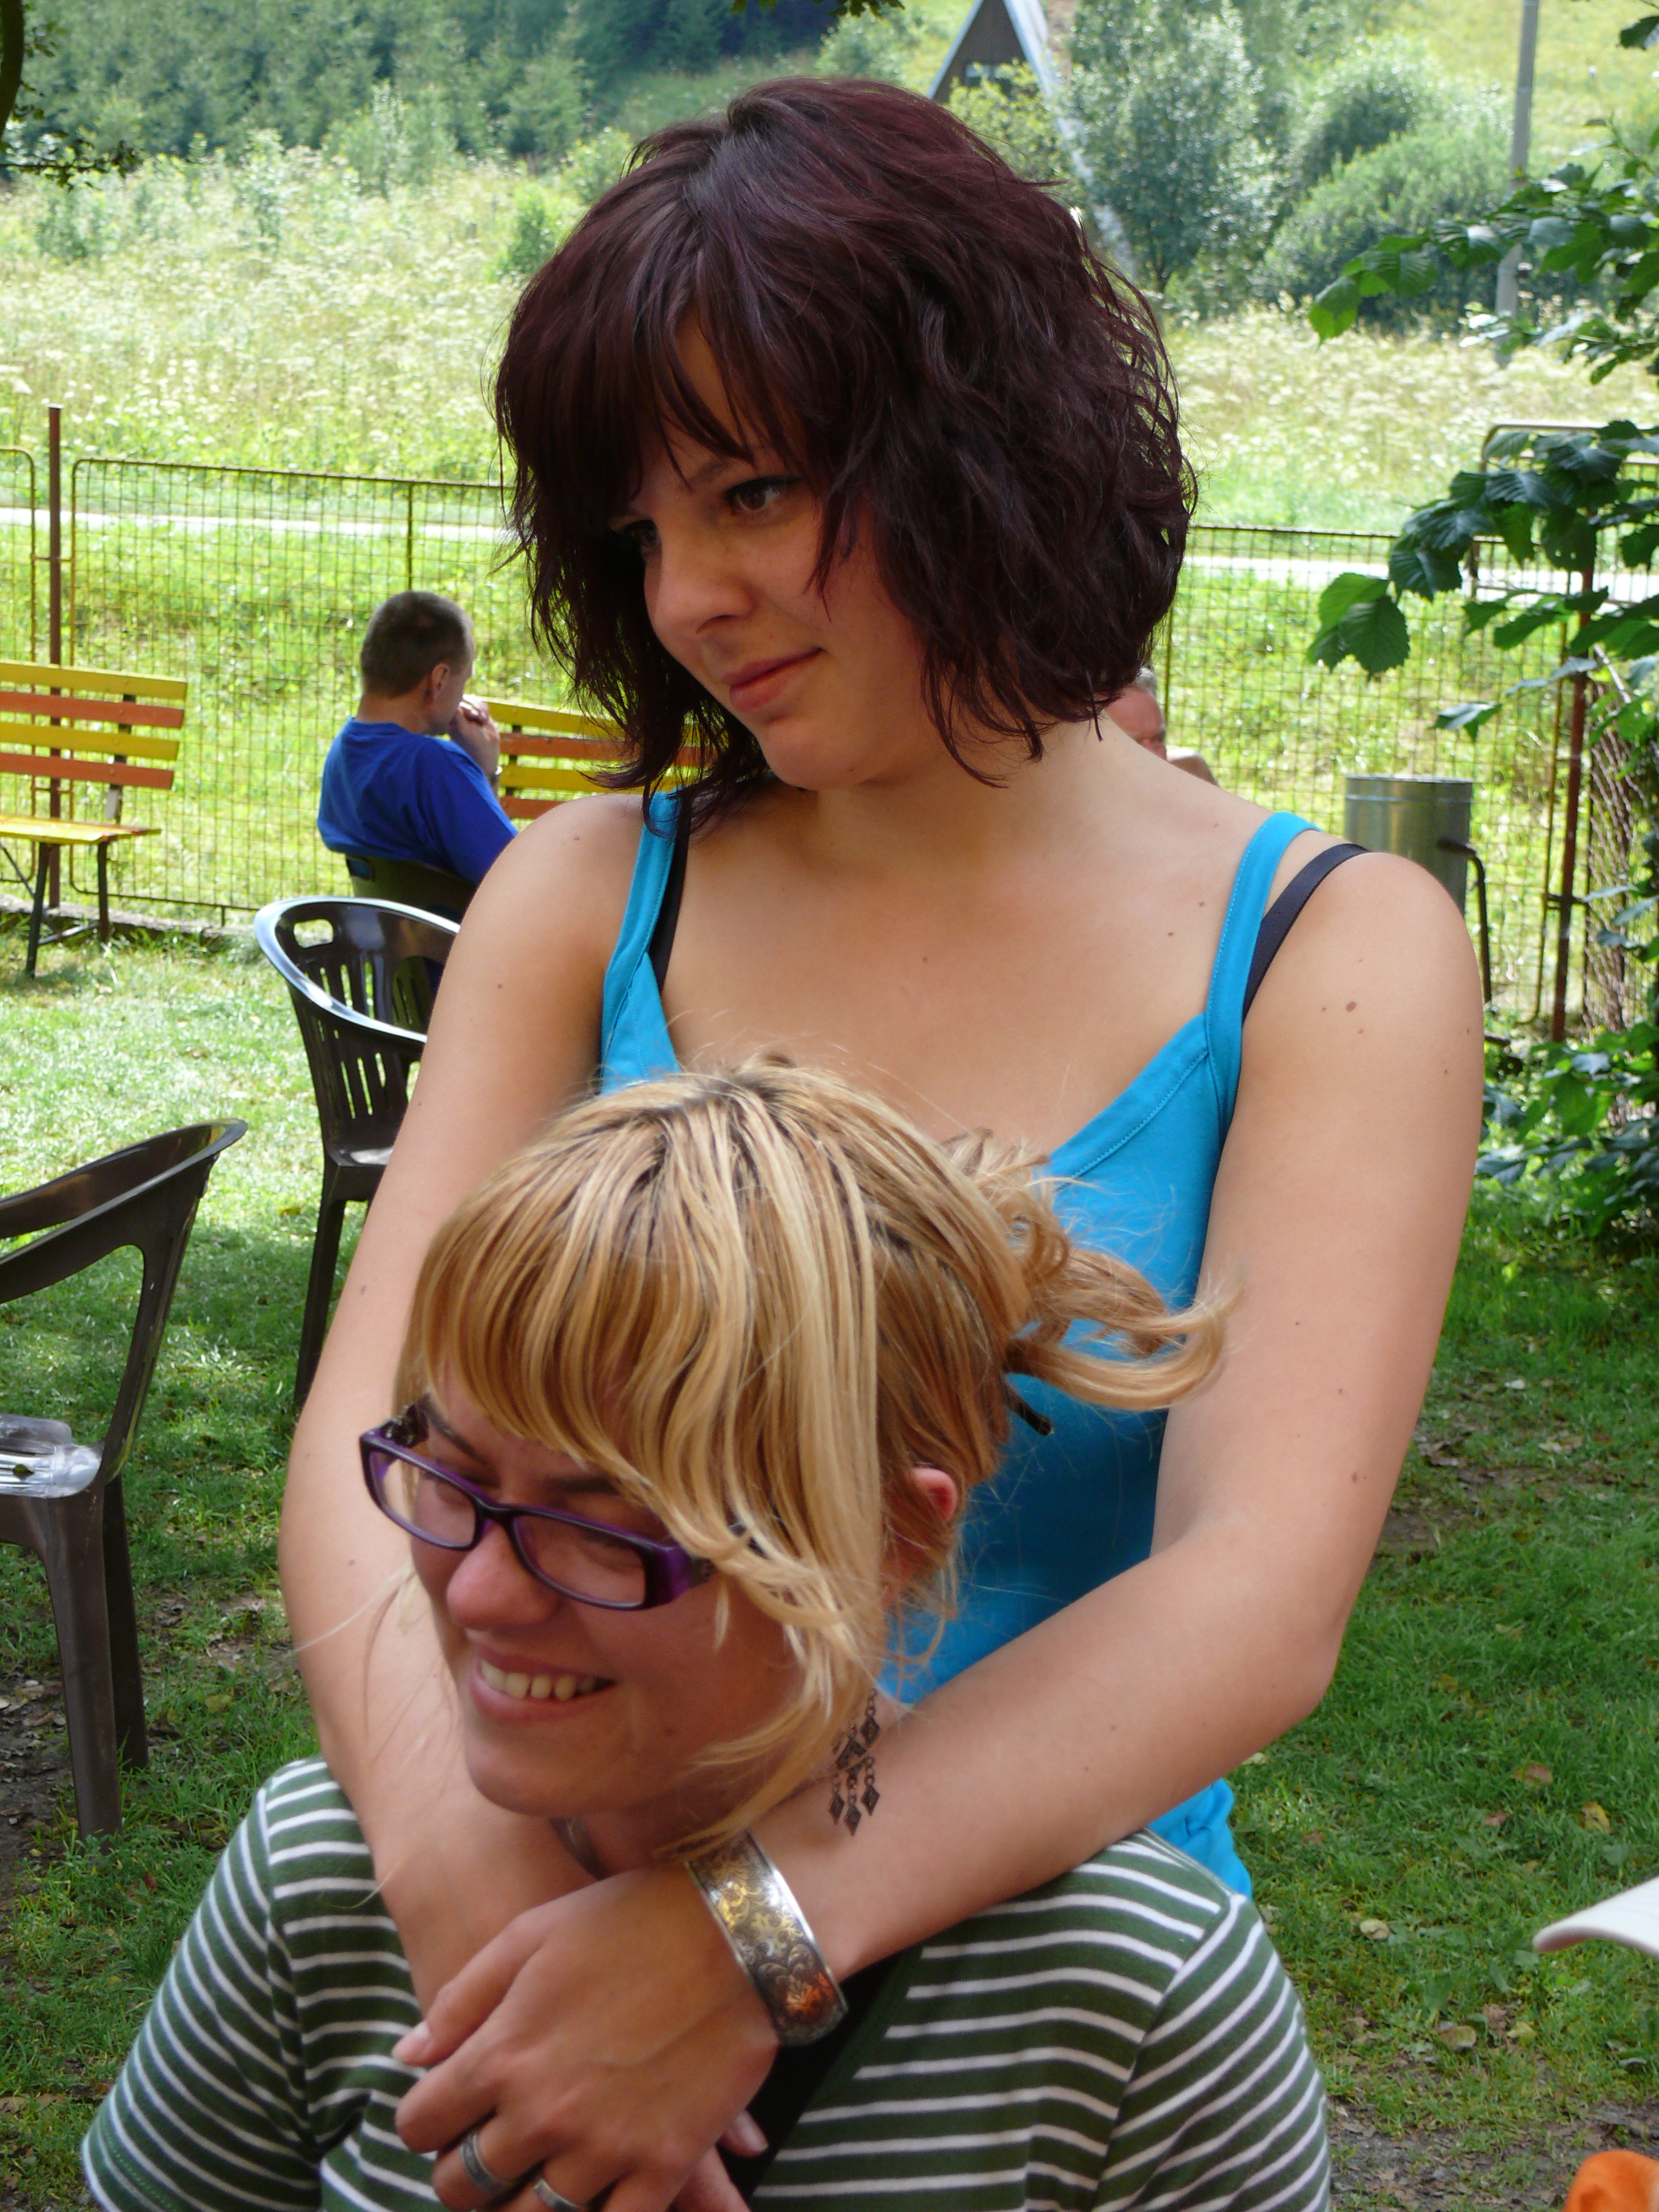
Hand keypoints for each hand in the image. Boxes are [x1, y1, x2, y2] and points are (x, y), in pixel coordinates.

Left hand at [393, 1864, 777, 2211]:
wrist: (738, 1929)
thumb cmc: (629, 1918)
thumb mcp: (530, 1934)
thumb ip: (462, 1999)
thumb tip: (408, 2056)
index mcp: (502, 2054)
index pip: (419, 2124)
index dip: (422, 2121)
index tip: (441, 2113)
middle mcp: (542, 2112)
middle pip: (464, 2186)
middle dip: (460, 2175)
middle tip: (480, 2154)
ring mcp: (604, 2146)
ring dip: (517, 2207)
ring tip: (528, 2180)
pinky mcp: (662, 2164)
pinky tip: (590, 2200)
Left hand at [449, 695, 500, 781]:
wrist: (487, 751)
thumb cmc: (473, 743)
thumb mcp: (464, 731)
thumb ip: (458, 717)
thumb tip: (455, 704)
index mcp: (450, 718)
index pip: (455, 702)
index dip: (466, 705)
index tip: (473, 715)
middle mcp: (457, 714)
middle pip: (465, 698)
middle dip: (475, 707)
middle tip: (480, 718)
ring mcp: (468, 713)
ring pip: (474, 700)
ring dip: (480, 709)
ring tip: (483, 720)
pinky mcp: (478, 713)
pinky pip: (481, 703)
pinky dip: (485, 709)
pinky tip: (485, 720)